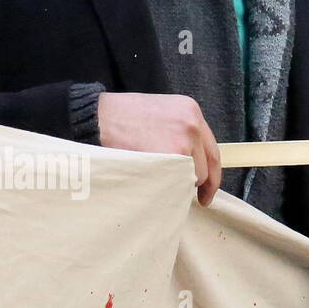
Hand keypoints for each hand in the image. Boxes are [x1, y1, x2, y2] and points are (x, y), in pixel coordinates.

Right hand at [96, 92, 221, 205]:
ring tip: (155, 178)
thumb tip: (190, 161)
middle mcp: (192, 123)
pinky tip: (152, 182)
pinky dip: (167, 187)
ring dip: (177, 184)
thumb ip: (179, 131)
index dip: (212, 174)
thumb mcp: (160, 113)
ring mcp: (183, 139)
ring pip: (192, 177)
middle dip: (193, 183)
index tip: (207, 191)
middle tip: (184, 196)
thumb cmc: (121, 118)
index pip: (212, 149)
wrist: (96, 117)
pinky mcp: (171, 154)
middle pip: (205, 166)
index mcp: (191, 111)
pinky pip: (177, 182)